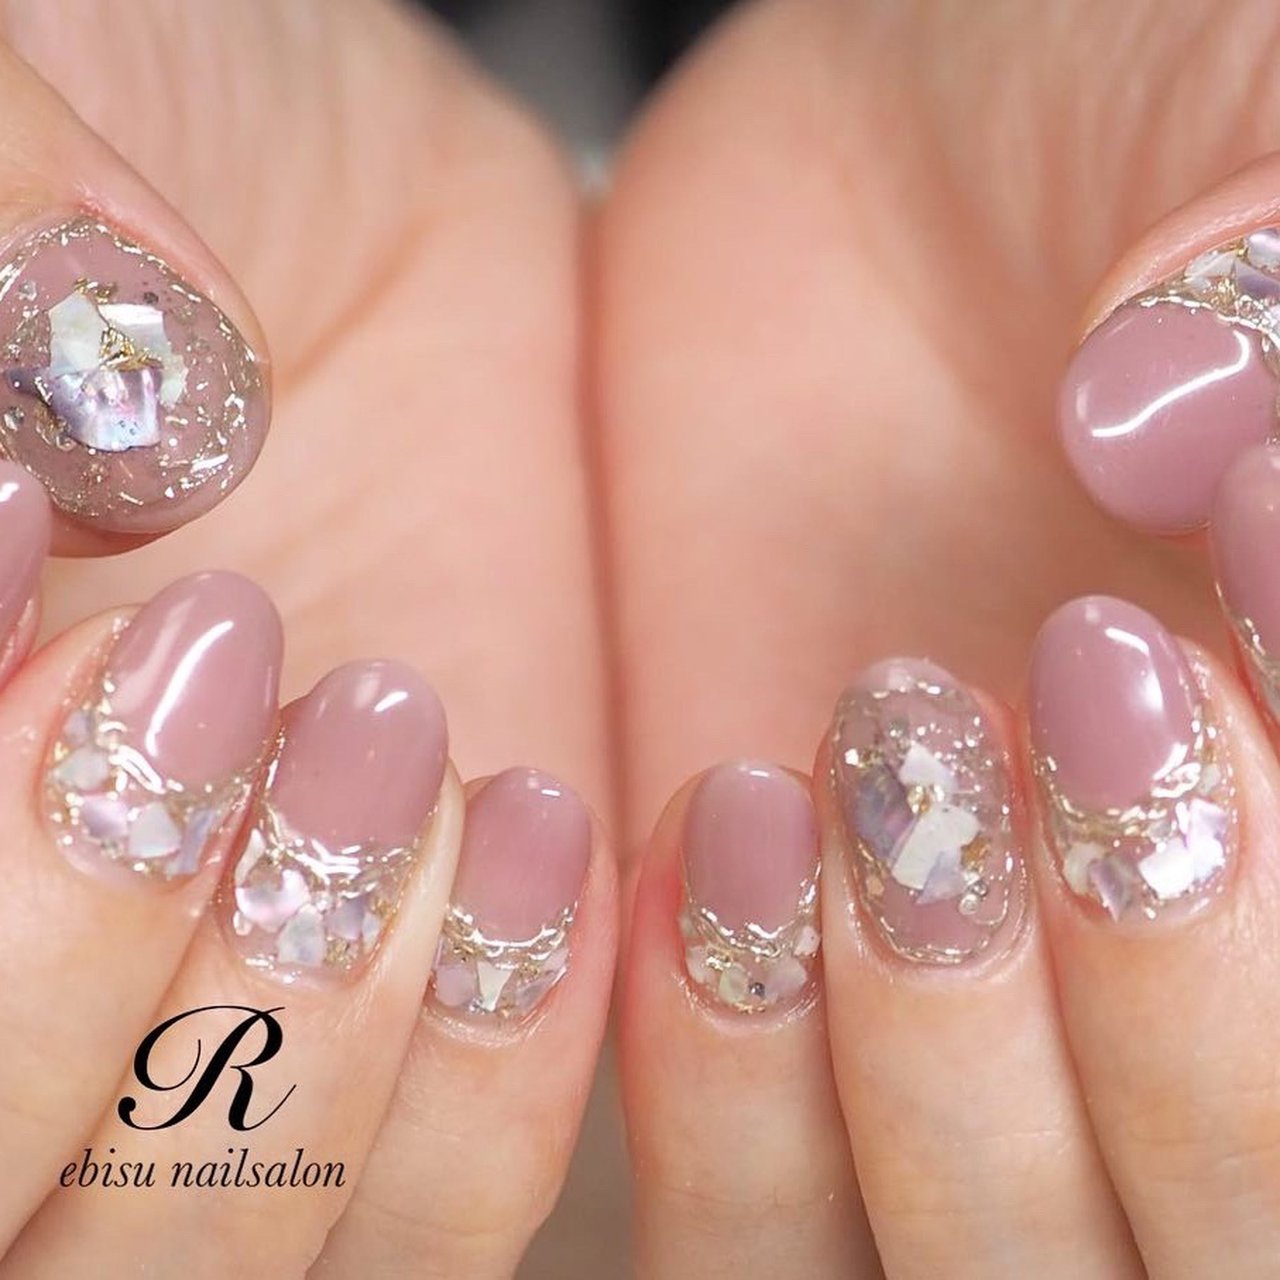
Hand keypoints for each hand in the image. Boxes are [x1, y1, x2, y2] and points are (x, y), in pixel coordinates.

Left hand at [603, 1, 1279, 1274]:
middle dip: (1167, 1045)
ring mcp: (979, 1018)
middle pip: (1222, 1247)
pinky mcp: (759, 986)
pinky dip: (724, 1088)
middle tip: (1049, 700)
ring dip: (931, 1083)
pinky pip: (742, 1217)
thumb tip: (1249, 489)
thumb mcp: (1266, 119)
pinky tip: (715, 822)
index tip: (1187, 628)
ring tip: (858, 757)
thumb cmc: (1123, 97)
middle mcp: (1195, 969)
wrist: (880, 173)